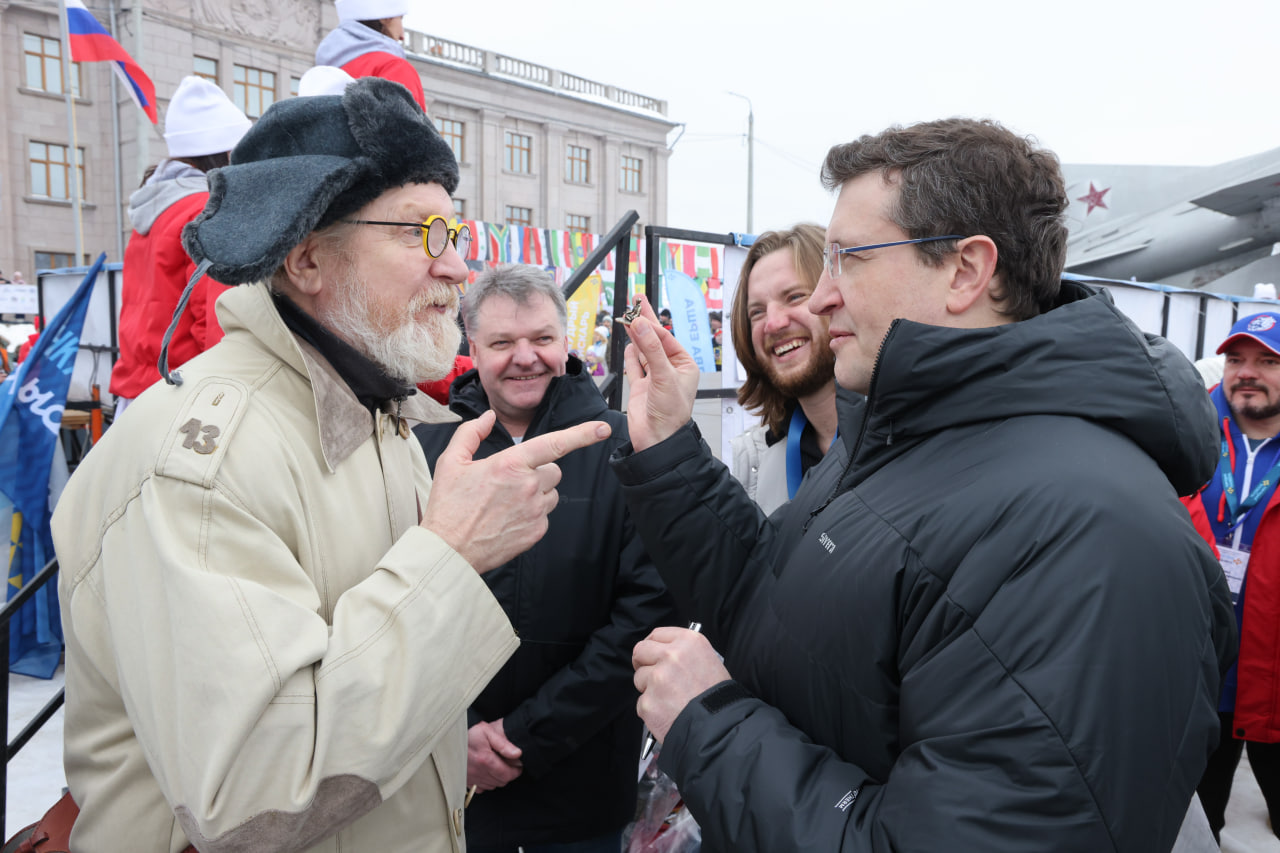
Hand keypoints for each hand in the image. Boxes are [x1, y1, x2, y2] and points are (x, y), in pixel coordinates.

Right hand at [423, 410, 610, 572]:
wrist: (449, 550)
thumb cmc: (448, 505)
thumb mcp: (451, 462)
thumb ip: (472, 433)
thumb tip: (489, 417)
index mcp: (511, 465)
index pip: (554, 444)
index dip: (582, 434)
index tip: (603, 429)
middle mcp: (529, 487)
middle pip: (554, 470)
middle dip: (539, 472)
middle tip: (512, 482)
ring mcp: (535, 511)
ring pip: (552, 493)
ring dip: (538, 493)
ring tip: (507, 502)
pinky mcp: (537, 532)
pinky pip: (545, 515)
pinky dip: (532, 514)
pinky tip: (508, 518)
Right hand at [466, 718, 522, 791]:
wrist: (450, 739)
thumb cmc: (469, 734)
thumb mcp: (487, 731)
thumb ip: (504, 744)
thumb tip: (517, 754)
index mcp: (485, 760)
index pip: (507, 774)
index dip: (516, 771)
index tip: (518, 766)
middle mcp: (478, 772)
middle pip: (501, 781)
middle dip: (508, 774)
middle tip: (510, 765)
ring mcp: (471, 778)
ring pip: (492, 786)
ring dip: (498, 779)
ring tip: (499, 767)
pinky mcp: (465, 781)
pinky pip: (481, 789)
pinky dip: (486, 783)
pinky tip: (487, 773)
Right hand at [623, 295, 699, 450]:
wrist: (656, 440)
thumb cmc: (671, 414)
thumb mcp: (664, 377)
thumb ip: (651, 349)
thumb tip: (640, 325)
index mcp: (684, 365)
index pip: (666, 338)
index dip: (651, 323)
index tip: (638, 310)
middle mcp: (670, 370)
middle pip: (655, 340)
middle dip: (645, 321)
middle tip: (636, 301)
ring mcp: (654, 378)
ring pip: (643, 350)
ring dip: (636, 335)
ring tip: (628, 317)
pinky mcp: (640, 387)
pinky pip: (634, 366)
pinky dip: (631, 354)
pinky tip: (629, 342)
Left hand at [633, 626, 730, 745]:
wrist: (720, 728)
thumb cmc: (718, 698)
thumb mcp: (710, 661)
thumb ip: (684, 653)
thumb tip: (664, 653)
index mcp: (689, 642)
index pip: (657, 634)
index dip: (652, 646)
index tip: (651, 654)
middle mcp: (671, 656)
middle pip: (640, 650)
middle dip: (642, 662)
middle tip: (650, 674)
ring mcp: (657, 678)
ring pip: (639, 678)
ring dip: (649, 688)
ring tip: (670, 700)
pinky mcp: (648, 702)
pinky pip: (642, 703)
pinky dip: (651, 710)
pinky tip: (668, 714)